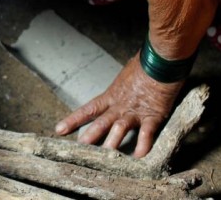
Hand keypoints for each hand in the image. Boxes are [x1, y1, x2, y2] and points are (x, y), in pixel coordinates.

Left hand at [54, 53, 183, 157]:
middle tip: (78, 148)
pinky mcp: (152, 116)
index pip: (89, 109)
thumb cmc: (145, 63)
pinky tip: (139, 159)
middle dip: (89, 136)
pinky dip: (143, 147)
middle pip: (100, 123)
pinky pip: (146, 135)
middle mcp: (120, 105)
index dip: (73, 120)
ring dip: (111, 144)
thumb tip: (124, 85)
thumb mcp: (127, 74)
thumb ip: (122, 86)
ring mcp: (135, 112)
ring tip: (104, 159)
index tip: (59, 130)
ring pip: (119, 130)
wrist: (161, 61)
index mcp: (112, 95)